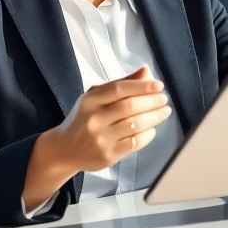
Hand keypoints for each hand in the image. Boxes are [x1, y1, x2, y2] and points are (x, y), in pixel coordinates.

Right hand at [49, 66, 172, 172]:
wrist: (64, 149)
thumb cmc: (83, 120)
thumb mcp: (95, 97)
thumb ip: (120, 84)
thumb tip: (145, 72)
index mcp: (89, 101)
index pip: (119, 89)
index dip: (141, 86)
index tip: (158, 85)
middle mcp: (94, 119)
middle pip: (129, 107)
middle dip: (151, 102)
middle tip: (163, 99)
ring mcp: (100, 139)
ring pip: (135, 125)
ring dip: (154, 117)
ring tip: (164, 112)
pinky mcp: (108, 155)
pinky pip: (134, 143)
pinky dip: (147, 135)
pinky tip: (152, 129)